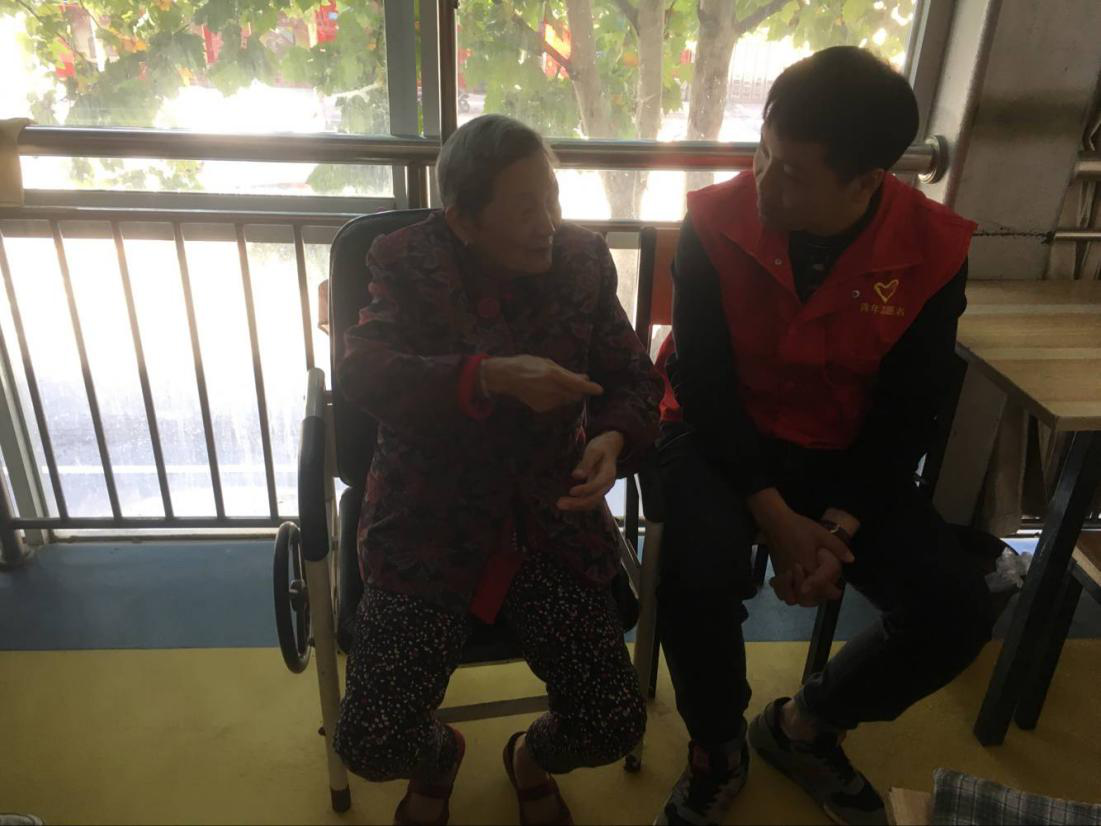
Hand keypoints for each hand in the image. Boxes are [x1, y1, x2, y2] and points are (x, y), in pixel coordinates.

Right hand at [481, 355, 602, 412]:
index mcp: (554, 375)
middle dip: (577, 390)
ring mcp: (546, 401)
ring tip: (550, 383)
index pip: (577, 384)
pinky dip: (555, 398)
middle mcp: (552, 390)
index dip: (590, 388)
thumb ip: (566, 373)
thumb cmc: (527, 364)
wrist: (506, 377)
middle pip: (574, 394)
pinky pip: (556, 404)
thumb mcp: (548, 363)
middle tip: (573, 381)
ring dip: (566, 394)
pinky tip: (543, 390)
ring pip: (566, 400)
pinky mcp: (541, 408)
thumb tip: (584, 377)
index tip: (600, 390)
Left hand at [557, 431, 623, 510]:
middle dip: (577, 503)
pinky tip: (566, 503)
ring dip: (576, 506)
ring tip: (560, 505)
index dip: (585, 490)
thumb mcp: (594, 451)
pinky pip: (589, 501)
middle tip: (560, 503)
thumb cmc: (601, 448)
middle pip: (594, 498)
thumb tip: (576, 475)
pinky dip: (578, 504)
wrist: (610, 448)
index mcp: (608, 474)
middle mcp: (607, 485)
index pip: (597, 485)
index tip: (571, 491)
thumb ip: (586, 463)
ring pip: (591, 503)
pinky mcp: (597, 491)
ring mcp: (602, 489)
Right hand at [749, 490, 852, 606]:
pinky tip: (795, 588)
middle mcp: (794, 574)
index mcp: (808, 566)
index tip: (838, 591)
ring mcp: (783, 574)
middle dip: (817, 598)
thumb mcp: (821, 534)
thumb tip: (851, 559)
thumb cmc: (798, 527)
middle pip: (805, 597)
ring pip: (791, 596)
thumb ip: (837, 547)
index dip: (830, 592)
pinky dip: (788, 593)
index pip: (820, 587)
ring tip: (812, 592)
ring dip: (801, 598)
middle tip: (827, 592)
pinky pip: (781, 590)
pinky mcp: (776, 571)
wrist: (775, 522)